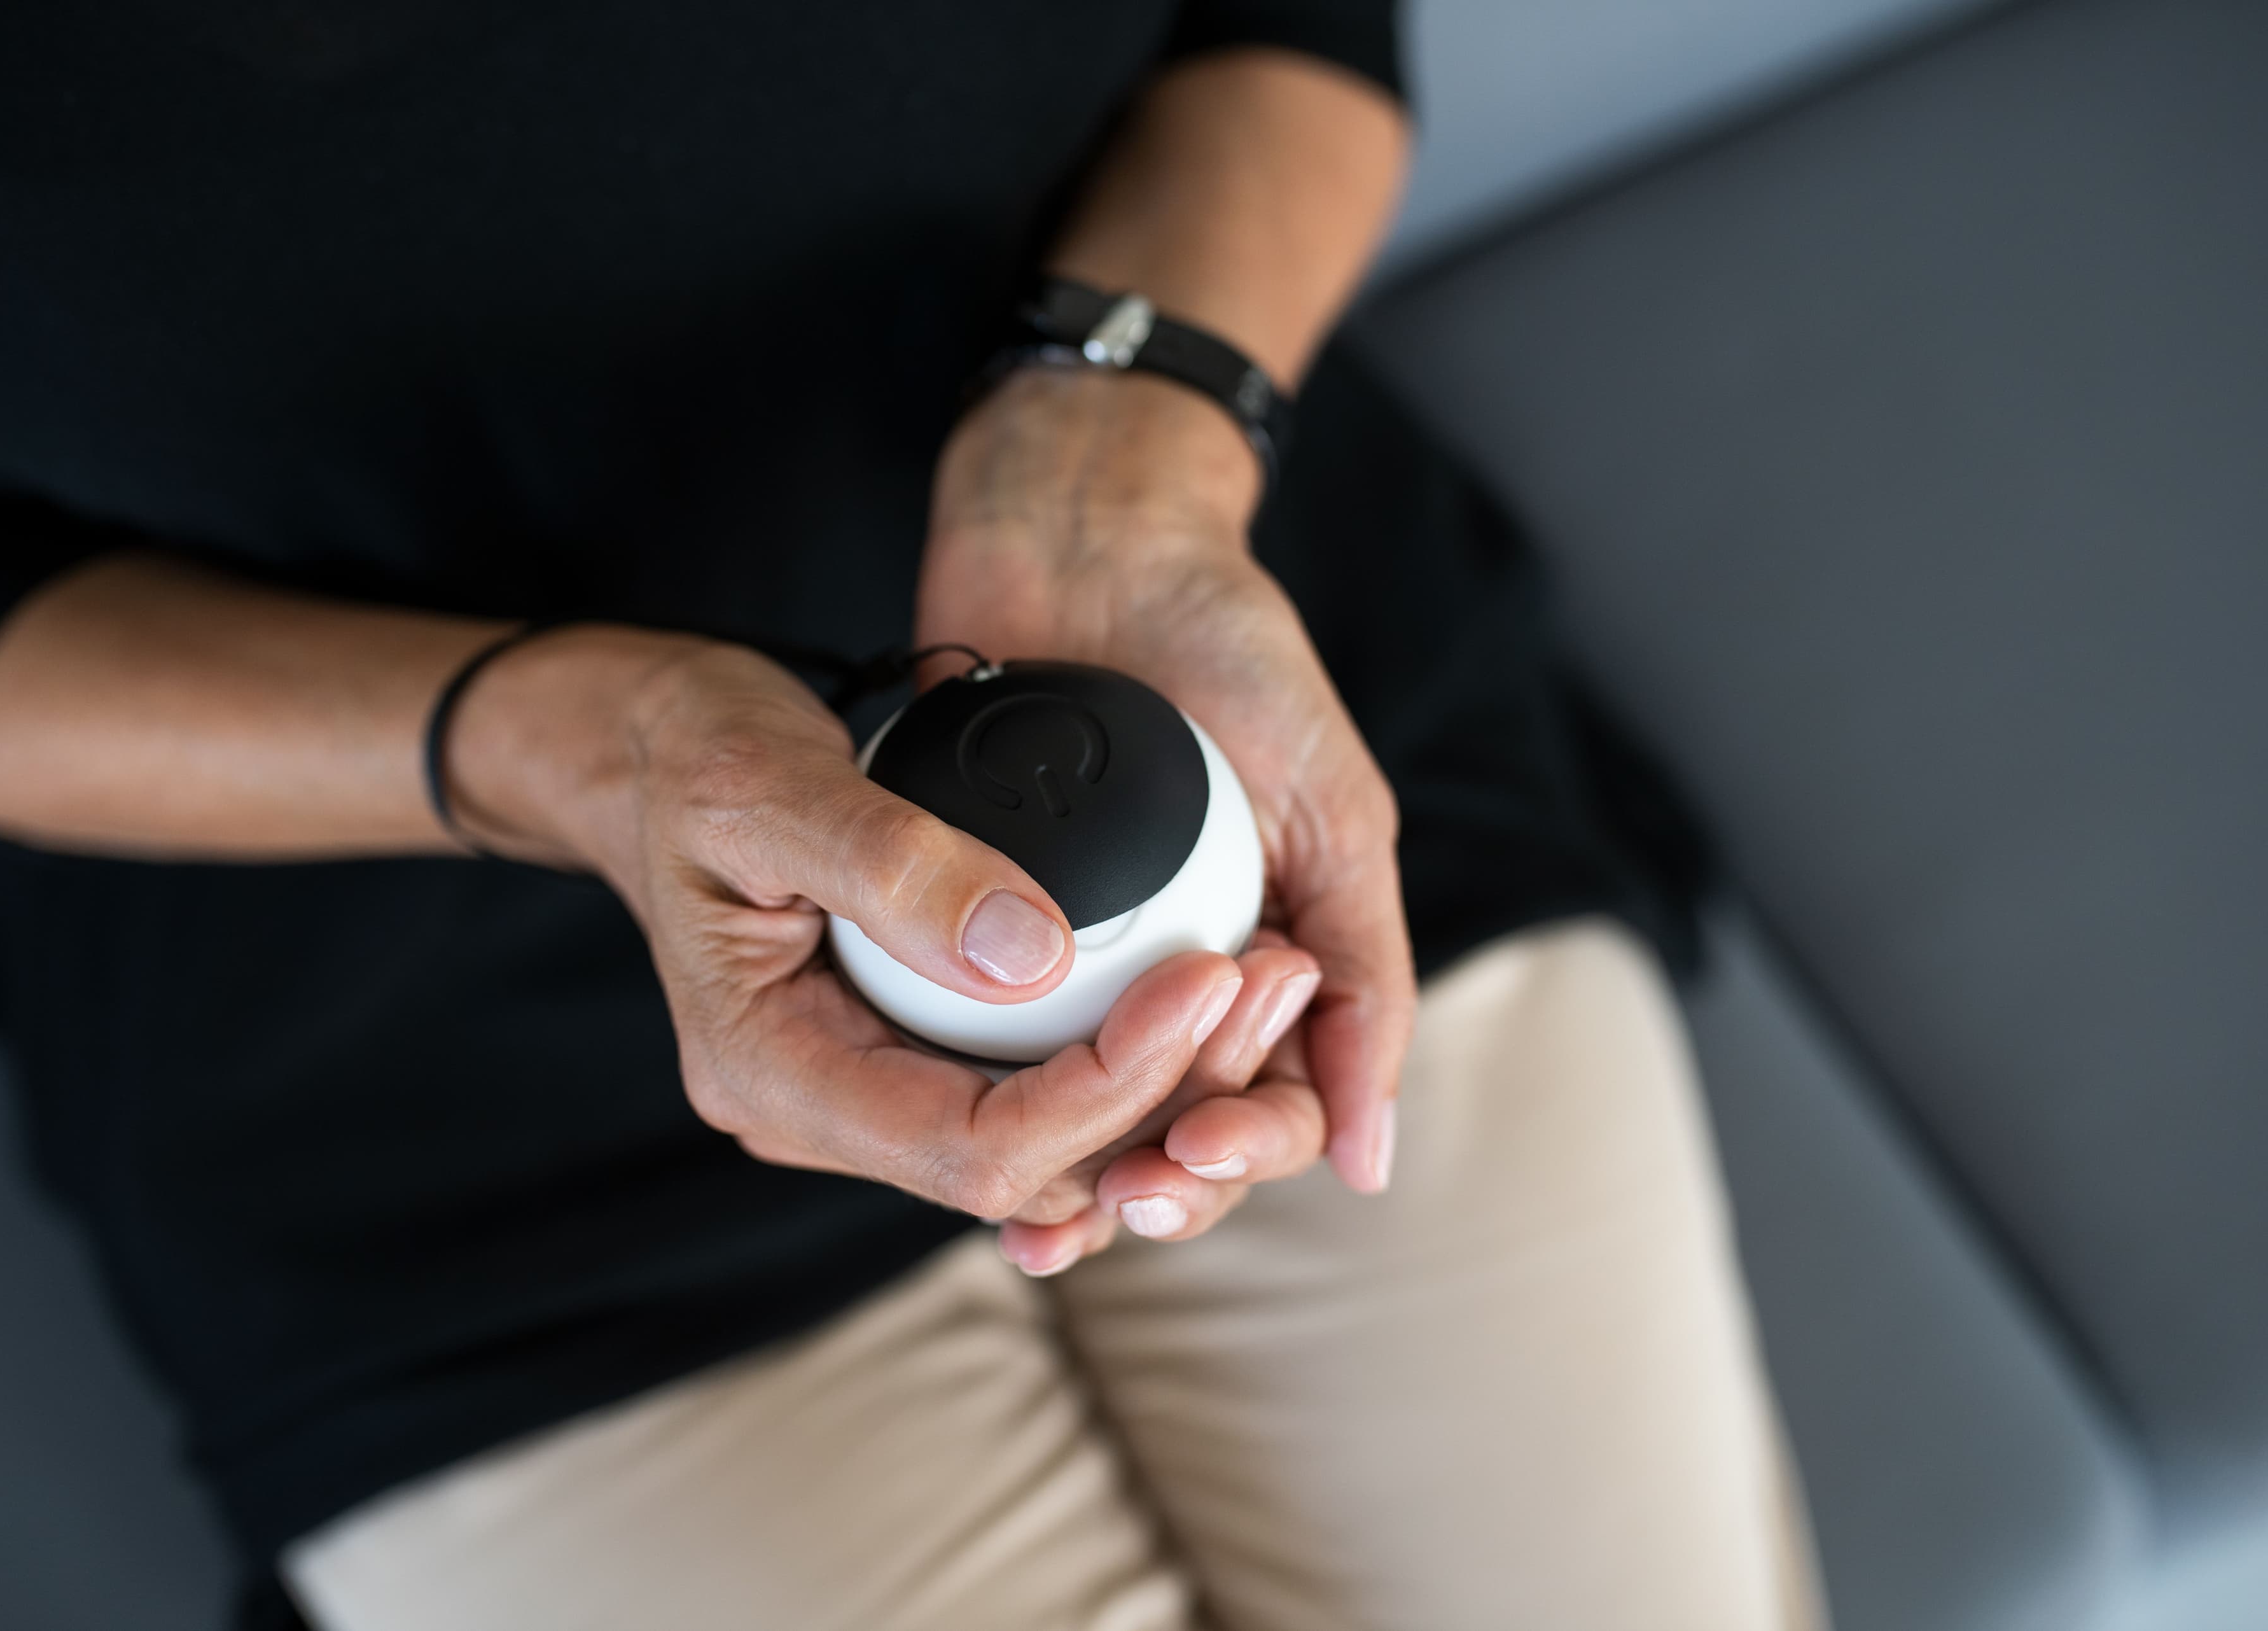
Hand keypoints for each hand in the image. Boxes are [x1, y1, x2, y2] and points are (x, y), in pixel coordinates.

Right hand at [437, 623, 1249, 1218]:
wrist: (641, 746)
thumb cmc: (688, 752)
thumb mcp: (766, 784)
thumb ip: (894, 869)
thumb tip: (1034, 955)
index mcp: (769, 1075)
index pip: (974, 1149)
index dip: (1107, 1086)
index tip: (1202, 978)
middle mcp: (818, 1113)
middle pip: (1033, 1167)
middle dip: (1166, 1091)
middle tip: (1275, 976)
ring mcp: (865, 1091)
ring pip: (1051, 1142)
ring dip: (1165, 1078)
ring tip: (1266, 974)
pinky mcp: (908, 1053)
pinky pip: (1037, 1086)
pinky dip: (1124, 1047)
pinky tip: (1197, 976)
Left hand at [920, 367, 1416, 1216]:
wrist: (1090, 524)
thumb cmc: (1229, 647)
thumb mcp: (1330, 806)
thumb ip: (1364, 974)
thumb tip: (1369, 1162)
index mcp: (1271, 952)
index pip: (1273, 1099)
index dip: (1240, 1150)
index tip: (1190, 1157)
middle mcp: (1177, 963)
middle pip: (1173, 1121)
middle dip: (1152, 1179)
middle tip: (1118, 1199)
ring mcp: (1080, 944)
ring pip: (1080, 1099)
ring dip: (1065, 1165)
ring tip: (1038, 1218)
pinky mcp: (982, 908)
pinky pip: (980, 1025)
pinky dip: (978, 1085)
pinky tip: (949, 1132)